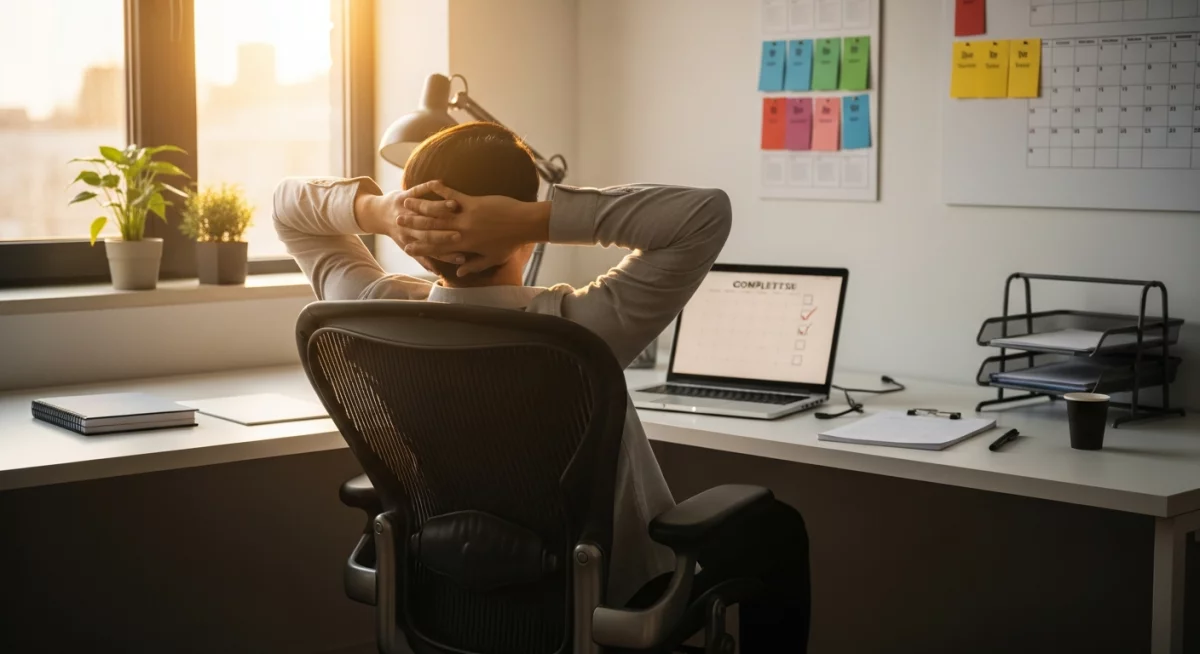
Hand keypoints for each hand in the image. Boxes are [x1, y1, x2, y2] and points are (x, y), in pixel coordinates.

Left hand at [355, 183, 464, 269]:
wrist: (377, 214)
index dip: (447, 255)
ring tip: (454, 206)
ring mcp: (405, 212)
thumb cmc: (398, 232)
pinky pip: (415, 191)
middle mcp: (407, 228)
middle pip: (428, 233)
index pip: (432, 251)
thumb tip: (437, 273)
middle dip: (445, 234)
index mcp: (411, 241)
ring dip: (438, 208)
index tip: (462, 256)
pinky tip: (440, 183)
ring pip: (423, 212)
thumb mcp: (408, 246)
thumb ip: (423, 260)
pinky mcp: (403, 196)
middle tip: (461, 234)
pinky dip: (427, 188)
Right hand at [396, 180, 549, 276]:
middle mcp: (461, 231)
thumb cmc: (511, 242)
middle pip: (431, 228)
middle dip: (412, 225)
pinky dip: (441, 190)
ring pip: (437, 212)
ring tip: (406, 202)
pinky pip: (453, 194)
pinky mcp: (473, 202)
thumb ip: (474, 266)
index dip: (420, 247)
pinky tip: (431, 184)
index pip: (437, 248)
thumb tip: (459, 272)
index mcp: (464, 245)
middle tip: (397, 221)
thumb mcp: (492, 258)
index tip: (407, 246)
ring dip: (420, 207)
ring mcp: (465, 215)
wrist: (524, 224)